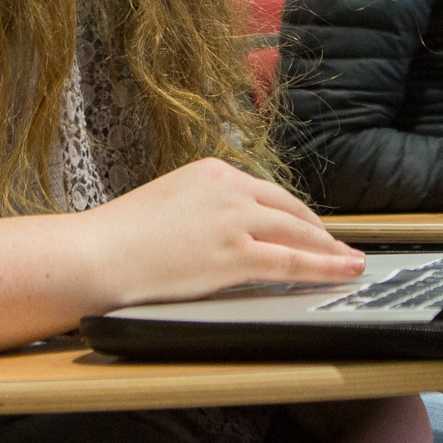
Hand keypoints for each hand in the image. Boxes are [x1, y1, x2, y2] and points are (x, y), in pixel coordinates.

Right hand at [82, 159, 363, 308]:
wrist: (94, 254)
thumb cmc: (117, 237)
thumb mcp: (167, 203)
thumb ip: (201, 209)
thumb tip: (222, 231)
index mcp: (212, 170)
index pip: (266, 192)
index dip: (293, 213)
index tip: (309, 225)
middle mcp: (229, 188)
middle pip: (289, 209)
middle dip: (318, 230)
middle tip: (337, 245)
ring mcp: (234, 220)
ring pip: (297, 234)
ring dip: (329, 249)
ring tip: (349, 260)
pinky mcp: (234, 254)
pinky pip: (291, 262)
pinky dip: (324, 268)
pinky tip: (343, 271)